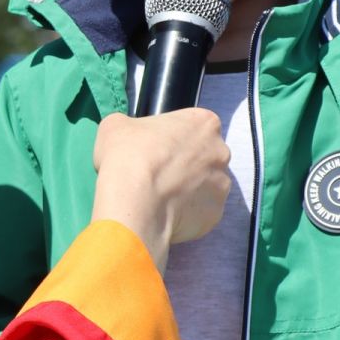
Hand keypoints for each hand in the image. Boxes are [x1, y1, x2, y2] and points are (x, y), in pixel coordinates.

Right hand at [90, 110, 230, 267]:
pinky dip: (186, 215)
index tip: (157, 150)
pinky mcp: (215, 216)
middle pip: (205, 157)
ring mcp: (222, 186)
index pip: (193, 126)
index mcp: (205, 123)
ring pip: (205, 187)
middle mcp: (221, 152)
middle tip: (158, 174)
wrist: (135, 202)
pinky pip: (201, 213)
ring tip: (160, 198)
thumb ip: (132, 127)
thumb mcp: (116, 126)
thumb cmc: (128, 155)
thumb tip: (131, 137)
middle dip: (186, 165)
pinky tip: (165, 215)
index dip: (173, 138)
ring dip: (188, 191)